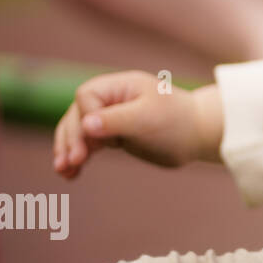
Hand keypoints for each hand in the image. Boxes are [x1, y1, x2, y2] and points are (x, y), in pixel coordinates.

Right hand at [53, 73, 222, 177]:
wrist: (199, 136)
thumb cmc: (177, 122)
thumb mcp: (147, 119)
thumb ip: (116, 120)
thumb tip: (85, 124)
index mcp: (120, 86)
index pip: (87, 96)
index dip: (86, 117)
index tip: (96, 137)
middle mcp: (112, 99)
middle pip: (77, 115)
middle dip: (71, 139)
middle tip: (72, 162)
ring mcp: (111, 118)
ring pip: (78, 132)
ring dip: (67, 150)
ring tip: (63, 172)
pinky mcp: (113, 136)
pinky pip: (88, 145)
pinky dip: (78, 158)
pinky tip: (71, 176)